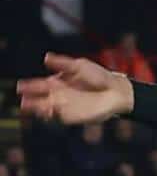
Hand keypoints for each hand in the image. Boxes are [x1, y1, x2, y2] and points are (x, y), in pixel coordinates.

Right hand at [17, 53, 134, 124]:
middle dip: (31, 101)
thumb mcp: (80, 66)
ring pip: (47, 109)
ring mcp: (66, 106)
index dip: (30, 87)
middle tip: (23, 101)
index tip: (21, 87)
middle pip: (40, 99)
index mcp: (58, 82)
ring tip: (33, 107)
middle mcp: (59, 95)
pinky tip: (49, 111)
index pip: (40, 85)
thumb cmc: (100, 76)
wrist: (117, 91)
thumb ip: (62, 64)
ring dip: (38, 109)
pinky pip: (59, 117)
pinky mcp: (74, 116)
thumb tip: (46, 57)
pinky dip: (53, 115)